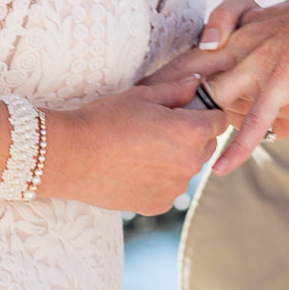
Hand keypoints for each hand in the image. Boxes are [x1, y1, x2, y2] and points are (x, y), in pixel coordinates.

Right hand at [40, 76, 228, 214]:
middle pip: (206, 146)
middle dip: (192, 136)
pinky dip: (160, 180)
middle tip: (159, 129)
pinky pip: (170, 188)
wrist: (69, 156)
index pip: (219, 121)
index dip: (205, 113)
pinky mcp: (159, 205)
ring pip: (188, 168)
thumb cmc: (105, 120)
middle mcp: (190, 164)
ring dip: (176, 159)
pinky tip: (134, 169)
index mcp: (191, 132)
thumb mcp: (143, 95)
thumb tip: (198, 83)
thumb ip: (178, 90)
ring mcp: (175, 188)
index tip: (187, 112)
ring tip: (142, 149)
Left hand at [157, 0, 288, 173]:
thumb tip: (264, 72)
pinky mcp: (281, 81)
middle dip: (164, 97)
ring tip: (173, 150)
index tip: (144, 88)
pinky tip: (221, 168)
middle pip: (193, 71)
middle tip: (138, 120)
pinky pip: (254, 121)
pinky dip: (236, 147)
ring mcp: (260, 61)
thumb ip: (271, 51)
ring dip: (195, 125)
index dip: (170, 70)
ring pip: (216, 97)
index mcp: (245, 28)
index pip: (197, 49)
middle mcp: (245, 43)